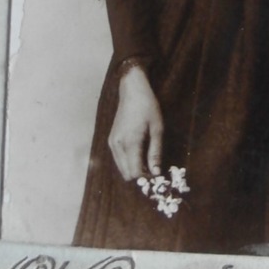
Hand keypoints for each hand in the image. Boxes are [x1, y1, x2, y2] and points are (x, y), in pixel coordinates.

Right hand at [108, 64, 163, 180]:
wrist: (132, 90)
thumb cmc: (148, 107)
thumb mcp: (157, 129)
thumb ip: (155, 152)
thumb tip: (156, 173)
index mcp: (130, 142)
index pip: (134, 172)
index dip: (146, 178)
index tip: (157, 176)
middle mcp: (117, 145)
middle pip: (126, 174)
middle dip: (140, 176)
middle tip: (154, 170)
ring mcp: (112, 143)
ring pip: (121, 168)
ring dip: (133, 170)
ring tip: (148, 162)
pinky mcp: (111, 140)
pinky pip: (119, 160)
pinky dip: (128, 162)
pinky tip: (140, 155)